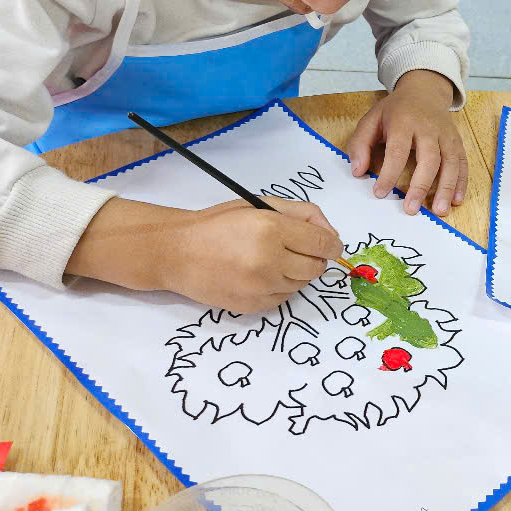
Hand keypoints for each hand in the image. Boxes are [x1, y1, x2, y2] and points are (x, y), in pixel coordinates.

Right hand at [67, 195, 343, 312]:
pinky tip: (261, 274)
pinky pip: (284, 298)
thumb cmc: (220, 223)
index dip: (333, 244)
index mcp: (272, 230)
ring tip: (273, 259)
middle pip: (317, 267)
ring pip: (302, 284)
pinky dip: (281, 287)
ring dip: (296, 272)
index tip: (331, 245)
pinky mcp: (252, 306)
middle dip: (314, 257)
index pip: (323, 243)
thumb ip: (302, 213)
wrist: (178, 252)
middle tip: (296, 248)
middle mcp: (268, 261)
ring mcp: (260, 287)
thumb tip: (332, 235)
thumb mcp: (262, 204)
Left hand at [347, 69, 466, 215]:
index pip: (398, 150)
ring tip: (439, 210)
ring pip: (450, 162)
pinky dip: (462, 182)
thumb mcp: (371, 119)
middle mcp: (429, 128)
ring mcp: (446, 135)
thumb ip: (360, 144)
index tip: (380, 193)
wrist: (424, 91)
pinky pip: (462, 163)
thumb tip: (357, 172)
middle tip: (411, 209)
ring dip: (446, 188)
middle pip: (429, 159)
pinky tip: (456, 200)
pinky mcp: (457, 142)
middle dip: (421, 186)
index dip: (389, 173)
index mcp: (404, 122)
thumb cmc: (395, 110)